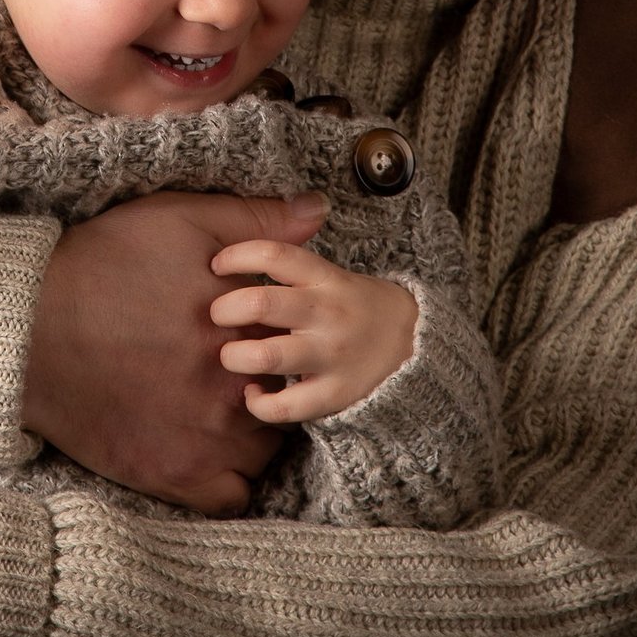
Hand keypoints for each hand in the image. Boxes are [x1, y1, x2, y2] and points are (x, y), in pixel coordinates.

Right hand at [21, 189, 326, 513]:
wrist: (28, 325)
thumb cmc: (104, 264)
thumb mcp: (181, 220)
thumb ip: (256, 220)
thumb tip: (318, 209)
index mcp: (246, 328)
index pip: (295, 342)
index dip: (277, 336)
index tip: (254, 332)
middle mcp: (236, 388)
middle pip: (285, 397)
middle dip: (268, 382)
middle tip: (233, 369)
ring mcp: (207, 438)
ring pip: (265, 448)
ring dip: (254, 430)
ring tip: (219, 408)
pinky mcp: (174, 475)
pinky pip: (232, 495)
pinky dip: (228, 477)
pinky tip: (206, 448)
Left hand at [209, 239, 419, 421]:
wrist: (419, 349)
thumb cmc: (359, 308)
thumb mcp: (335, 273)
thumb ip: (293, 258)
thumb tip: (253, 229)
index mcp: (326, 279)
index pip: (274, 255)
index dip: (237, 256)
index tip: (217, 265)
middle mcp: (327, 314)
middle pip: (261, 304)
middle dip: (224, 308)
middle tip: (218, 314)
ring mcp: (330, 356)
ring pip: (265, 356)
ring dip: (234, 355)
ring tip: (231, 354)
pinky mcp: (333, 396)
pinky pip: (283, 407)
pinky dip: (258, 402)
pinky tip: (253, 392)